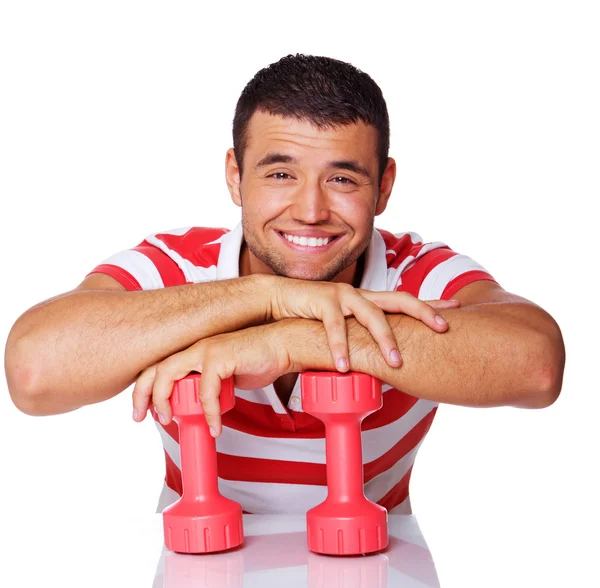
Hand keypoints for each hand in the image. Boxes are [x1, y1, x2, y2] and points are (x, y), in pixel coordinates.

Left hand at [131, 323, 288, 436]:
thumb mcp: (224, 375)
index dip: (144, 388)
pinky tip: (215, 426)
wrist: (282, 347)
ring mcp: (205, 349)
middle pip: (154, 368)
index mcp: (193, 350)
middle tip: (142, 418)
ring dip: (166, 402)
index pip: (158, 367)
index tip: (143, 410)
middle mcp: (194, 347)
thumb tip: (197, 405)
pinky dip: (208, 413)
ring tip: (171, 421)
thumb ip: (207, 385)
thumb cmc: (258, 359)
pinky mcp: (219, 356)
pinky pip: (205, 392)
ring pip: (168, 374)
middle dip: (143, 395)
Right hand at [270, 277, 459, 371]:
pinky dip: (340, 348)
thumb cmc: (314, 315)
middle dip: (424, 313)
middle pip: (400, 300)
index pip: (406, 301)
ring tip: (395, 363)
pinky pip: (334, 327)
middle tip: (443, 328)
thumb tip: (381, 362)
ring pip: (372, 315)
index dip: (431, 305)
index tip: (457, 309)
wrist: (280, 299)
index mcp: (370, 301)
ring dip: (385, 340)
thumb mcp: (344, 326)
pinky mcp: (322, 301)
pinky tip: (345, 366)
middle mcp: (361, 296)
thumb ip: (361, 338)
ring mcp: (343, 296)